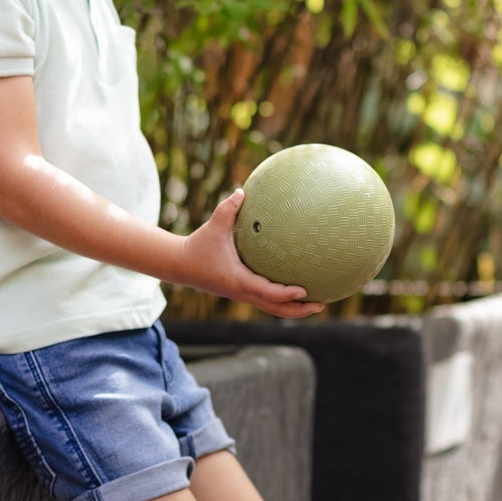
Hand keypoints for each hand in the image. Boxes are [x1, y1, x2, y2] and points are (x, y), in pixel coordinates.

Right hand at [178, 190, 323, 317]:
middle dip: (298, 310)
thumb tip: (242, 191)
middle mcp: (241, 292)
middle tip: (321, 304)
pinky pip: (266, 301)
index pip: (267, 292)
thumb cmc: (198, 245)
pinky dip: (282, 301)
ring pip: (271, 308)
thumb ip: (228, 209)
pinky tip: (297, 292)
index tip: (304, 290)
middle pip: (275, 309)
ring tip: (317, 304)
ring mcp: (241, 295)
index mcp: (238, 280)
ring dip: (293, 309)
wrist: (180, 265)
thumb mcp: (213, 226)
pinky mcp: (241, 292)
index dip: (286, 294)